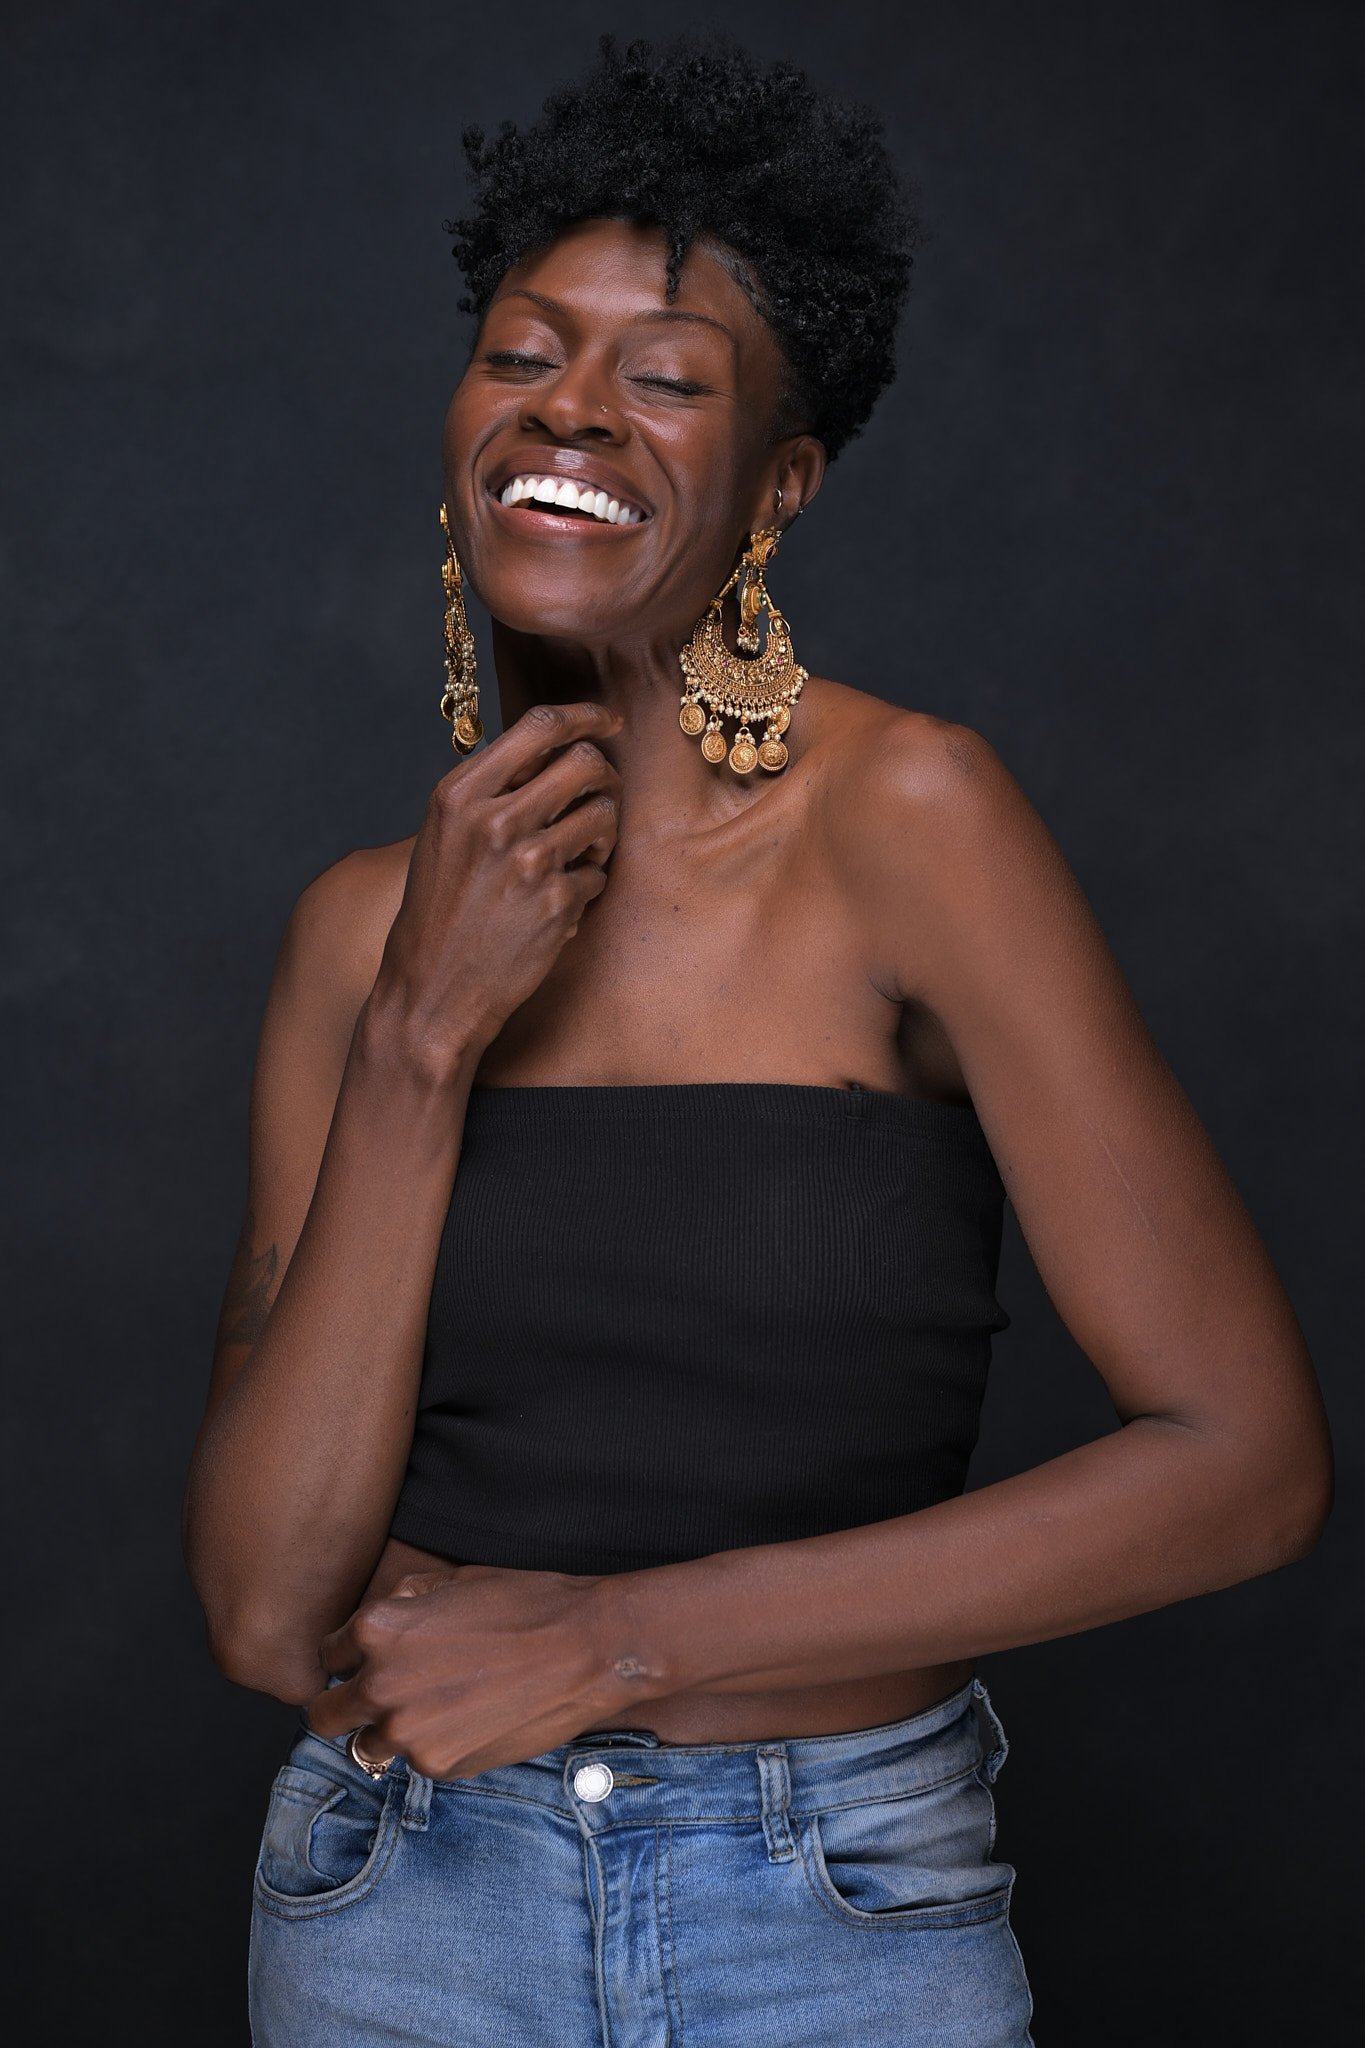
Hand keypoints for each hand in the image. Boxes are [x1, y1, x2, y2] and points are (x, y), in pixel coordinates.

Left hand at [303, 1563, 641, 1778]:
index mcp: (377, 1630)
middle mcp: (380, 1685)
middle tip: (379, 1697)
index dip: (348, 1656)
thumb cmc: (524, 1605)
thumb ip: (400, 1603)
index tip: (366, 1662)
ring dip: (385, 1732)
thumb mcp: (451, 1581)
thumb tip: (376, 1625)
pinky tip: (468, 1721)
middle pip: (325, 1715)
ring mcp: (408, 1733)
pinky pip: (414, 1763)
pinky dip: (431, 1747)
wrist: (585, 1648)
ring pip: (365, 1746)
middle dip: (344, 1704)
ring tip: (430, 1711)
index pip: (328, 1655)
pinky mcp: (440, 1767)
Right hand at [363, 700, 624, 1078]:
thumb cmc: (441, 911)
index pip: (541, 725)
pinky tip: (559, 904)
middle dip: (604, 778)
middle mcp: (494, 818)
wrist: (432, 989)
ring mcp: (527, 860)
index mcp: (460, 793)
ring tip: (579, 857)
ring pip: (604, 814)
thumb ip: (492, 789)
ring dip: (603, 835)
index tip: (608, 721)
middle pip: (586, 762)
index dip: (586, 715)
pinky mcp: (556, 901)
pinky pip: (600, 873)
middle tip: (598, 800)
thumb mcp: (446, 835)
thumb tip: (555, 746)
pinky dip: (588, 886)